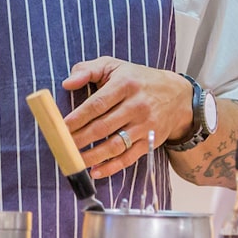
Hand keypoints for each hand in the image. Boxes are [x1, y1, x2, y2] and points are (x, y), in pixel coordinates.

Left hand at [59, 57, 195, 178]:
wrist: (176, 94)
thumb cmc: (138, 79)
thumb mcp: (114, 66)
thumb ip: (87, 70)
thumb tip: (66, 83)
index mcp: (125, 85)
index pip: (97, 104)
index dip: (77, 118)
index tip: (61, 127)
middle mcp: (136, 106)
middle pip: (103, 127)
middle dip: (80, 139)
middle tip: (62, 146)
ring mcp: (144, 126)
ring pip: (115, 145)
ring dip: (92, 156)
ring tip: (74, 160)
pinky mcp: (150, 142)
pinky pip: (128, 158)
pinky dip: (111, 167)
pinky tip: (95, 171)